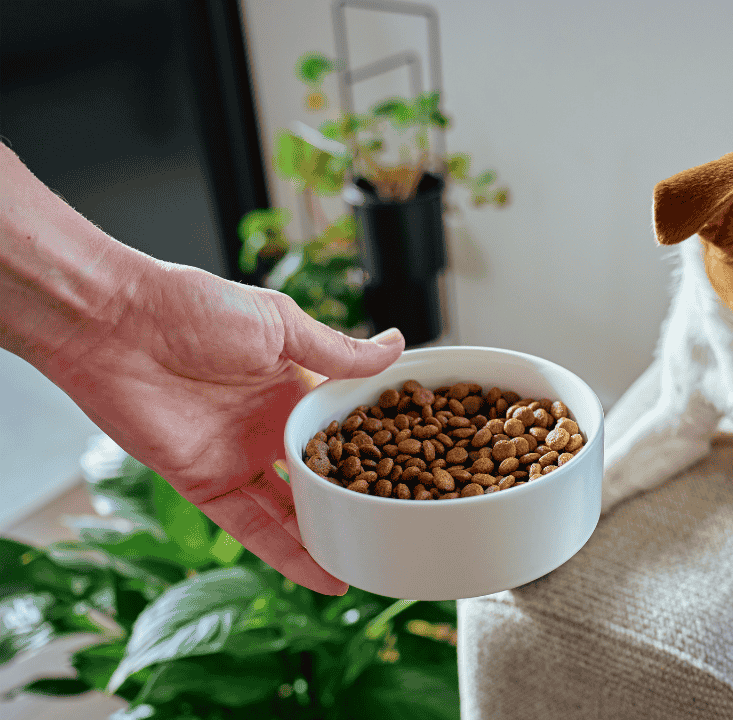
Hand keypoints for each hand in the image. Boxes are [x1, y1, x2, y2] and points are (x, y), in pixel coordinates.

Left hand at [45, 262, 403, 593]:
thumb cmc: (194, 307)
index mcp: (292, 386)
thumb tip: (397, 347)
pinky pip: (252, 528)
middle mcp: (268, 427)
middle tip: (401, 530)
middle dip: (357, 503)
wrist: (116, 324)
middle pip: (322, 477)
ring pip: (293, 511)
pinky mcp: (205, 485)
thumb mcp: (281, 325)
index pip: (345, 429)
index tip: (418, 472)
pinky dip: (286, 554)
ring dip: (328, 538)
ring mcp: (238, 459)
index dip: (379, 450)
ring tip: (371, 563)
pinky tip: (322, 574)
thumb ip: (338, 353)